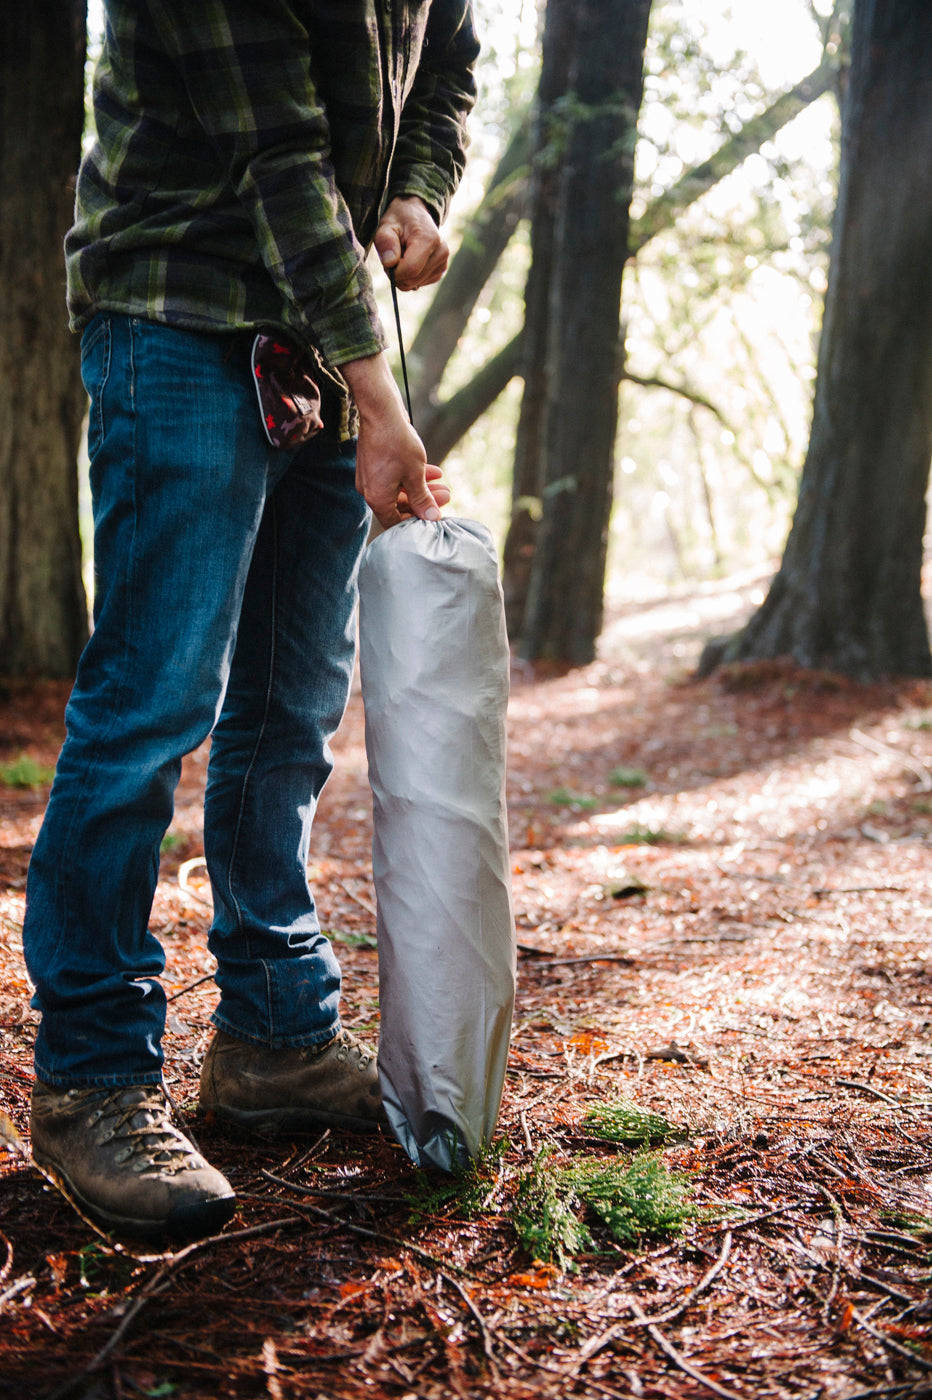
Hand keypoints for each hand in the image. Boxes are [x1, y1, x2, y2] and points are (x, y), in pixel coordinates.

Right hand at [341, 352, 449, 529]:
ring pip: (399, 491)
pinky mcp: (375, 465)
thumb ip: (423, 499)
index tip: (436, 515)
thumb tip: (432, 518)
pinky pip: (395, 478)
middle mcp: (370, 492)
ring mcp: (371, 478)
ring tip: (444, 484)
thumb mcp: (415, 474)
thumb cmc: (397, 443)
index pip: (396, 523)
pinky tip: (434, 471)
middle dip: (425, 501)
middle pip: (399, 507)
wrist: (381, 411)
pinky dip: (412, 476)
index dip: (417, 522)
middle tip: (447, 496)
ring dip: (422, 488)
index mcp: (377, 499)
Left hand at [374, 196, 448, 290]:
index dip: (393, 271)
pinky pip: (417, 284)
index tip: (387, 260)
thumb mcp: (386, 225)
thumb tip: (389, 263)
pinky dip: (409, 277)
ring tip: (402, 255)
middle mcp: (441, 253)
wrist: (415, 214)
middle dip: (396, 273)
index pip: (410, 269)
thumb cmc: (399, 220)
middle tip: (393, 256)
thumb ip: (385, 241)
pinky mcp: (440, 272)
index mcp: (430, 239)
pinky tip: (410, 261)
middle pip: (411, 280)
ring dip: (402, 275)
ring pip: (413, 285)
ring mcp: (443, 264)